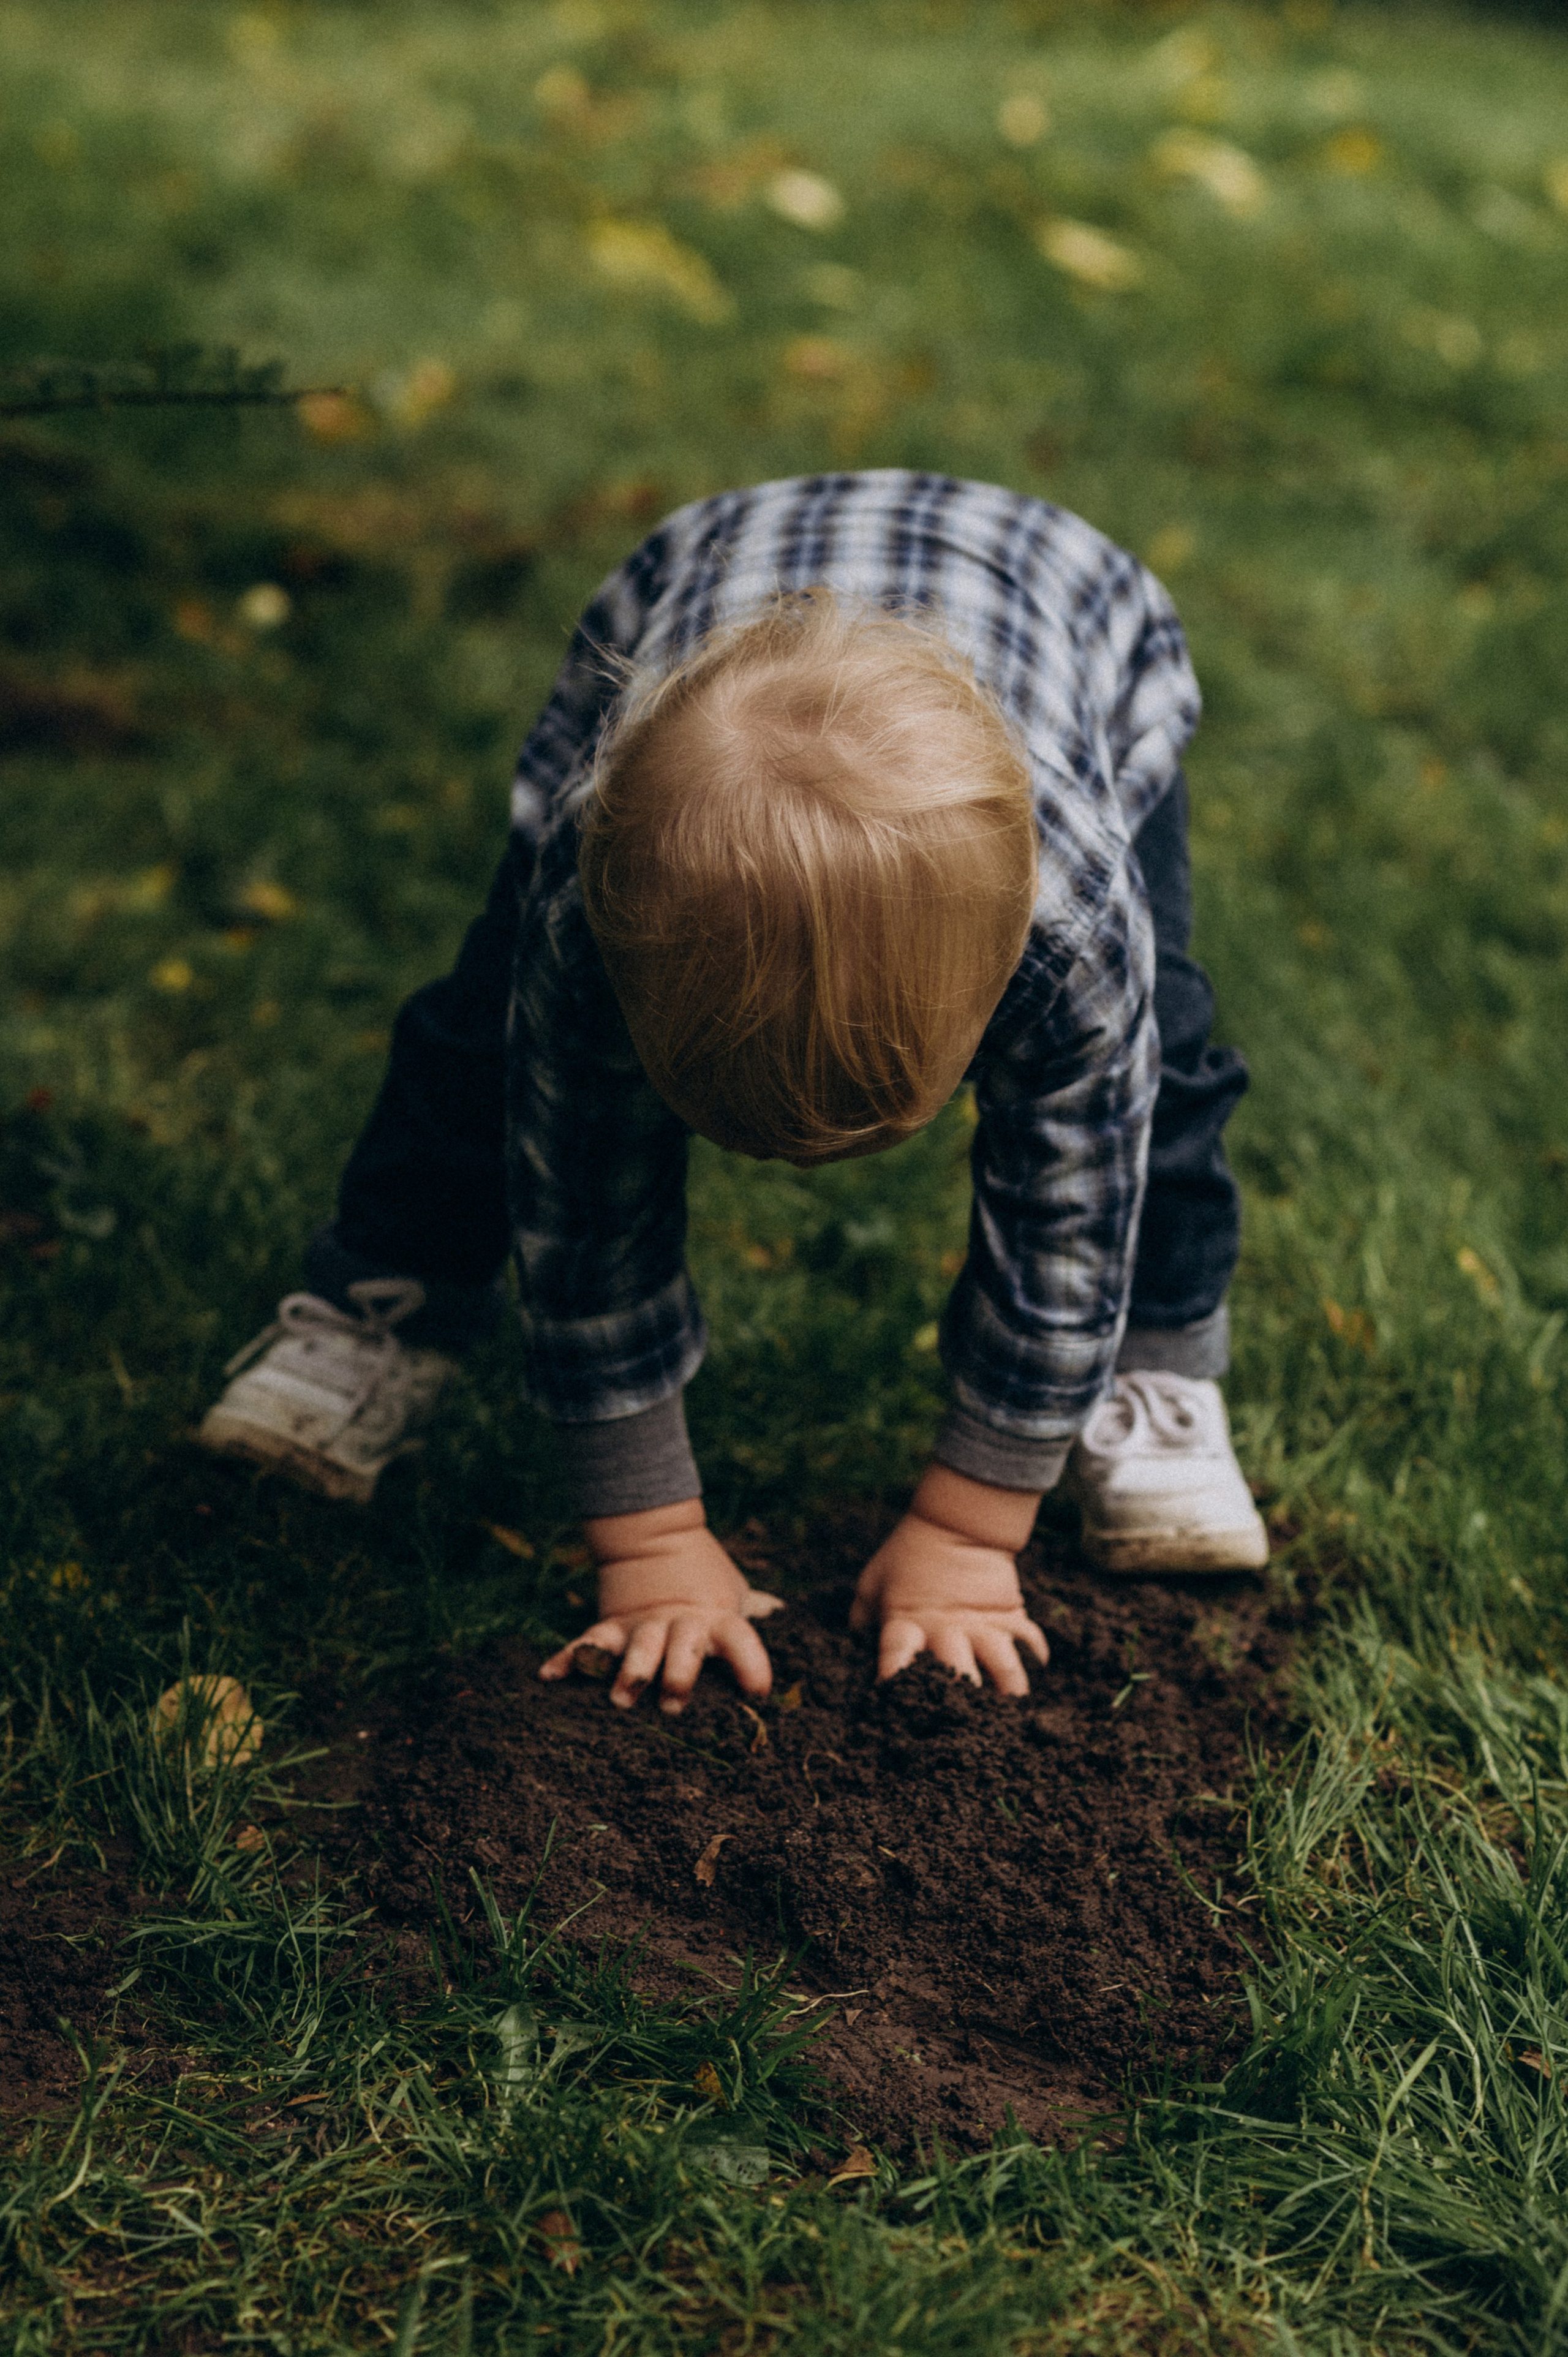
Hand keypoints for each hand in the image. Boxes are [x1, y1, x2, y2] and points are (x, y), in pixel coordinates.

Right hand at [539, 1498, 782, 1713]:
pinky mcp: (612, 1624)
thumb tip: (784, 1617)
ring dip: (632, 1671)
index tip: (760, 1692)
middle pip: (683, 1647)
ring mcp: (643, 1625)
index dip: (751, 1664)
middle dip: (680, 1674)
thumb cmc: (703, 1575)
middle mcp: (680, 1624)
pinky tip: (549, 1677)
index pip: (740, 1639)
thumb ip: (754, 1612)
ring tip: (622, 1696)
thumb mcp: (734, 1591)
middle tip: (674, 1701)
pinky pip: (588, 1643)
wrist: (654, 1531)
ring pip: (639, 1648)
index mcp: (716, 1618)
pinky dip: (567, 1659)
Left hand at [850, 1463, 1048, 1695]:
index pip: (896, 1655)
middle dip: (962, 1702)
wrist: (956, 1523)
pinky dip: (1036, 1655)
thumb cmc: (908, 1554)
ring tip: (1013, 1714)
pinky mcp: (1009, 1615)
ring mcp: (983, 1625)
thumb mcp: (874, 1581)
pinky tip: (1040, 1670)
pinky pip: (1030, 1639)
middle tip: (966, 1727)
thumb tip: (849, 1645)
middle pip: (958, 1673)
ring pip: (1002, 1664)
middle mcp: (947, 1631)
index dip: (895, 1677)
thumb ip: (863, 1615)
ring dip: (1009, 1690)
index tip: (894, 1698)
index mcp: (908, 1624)